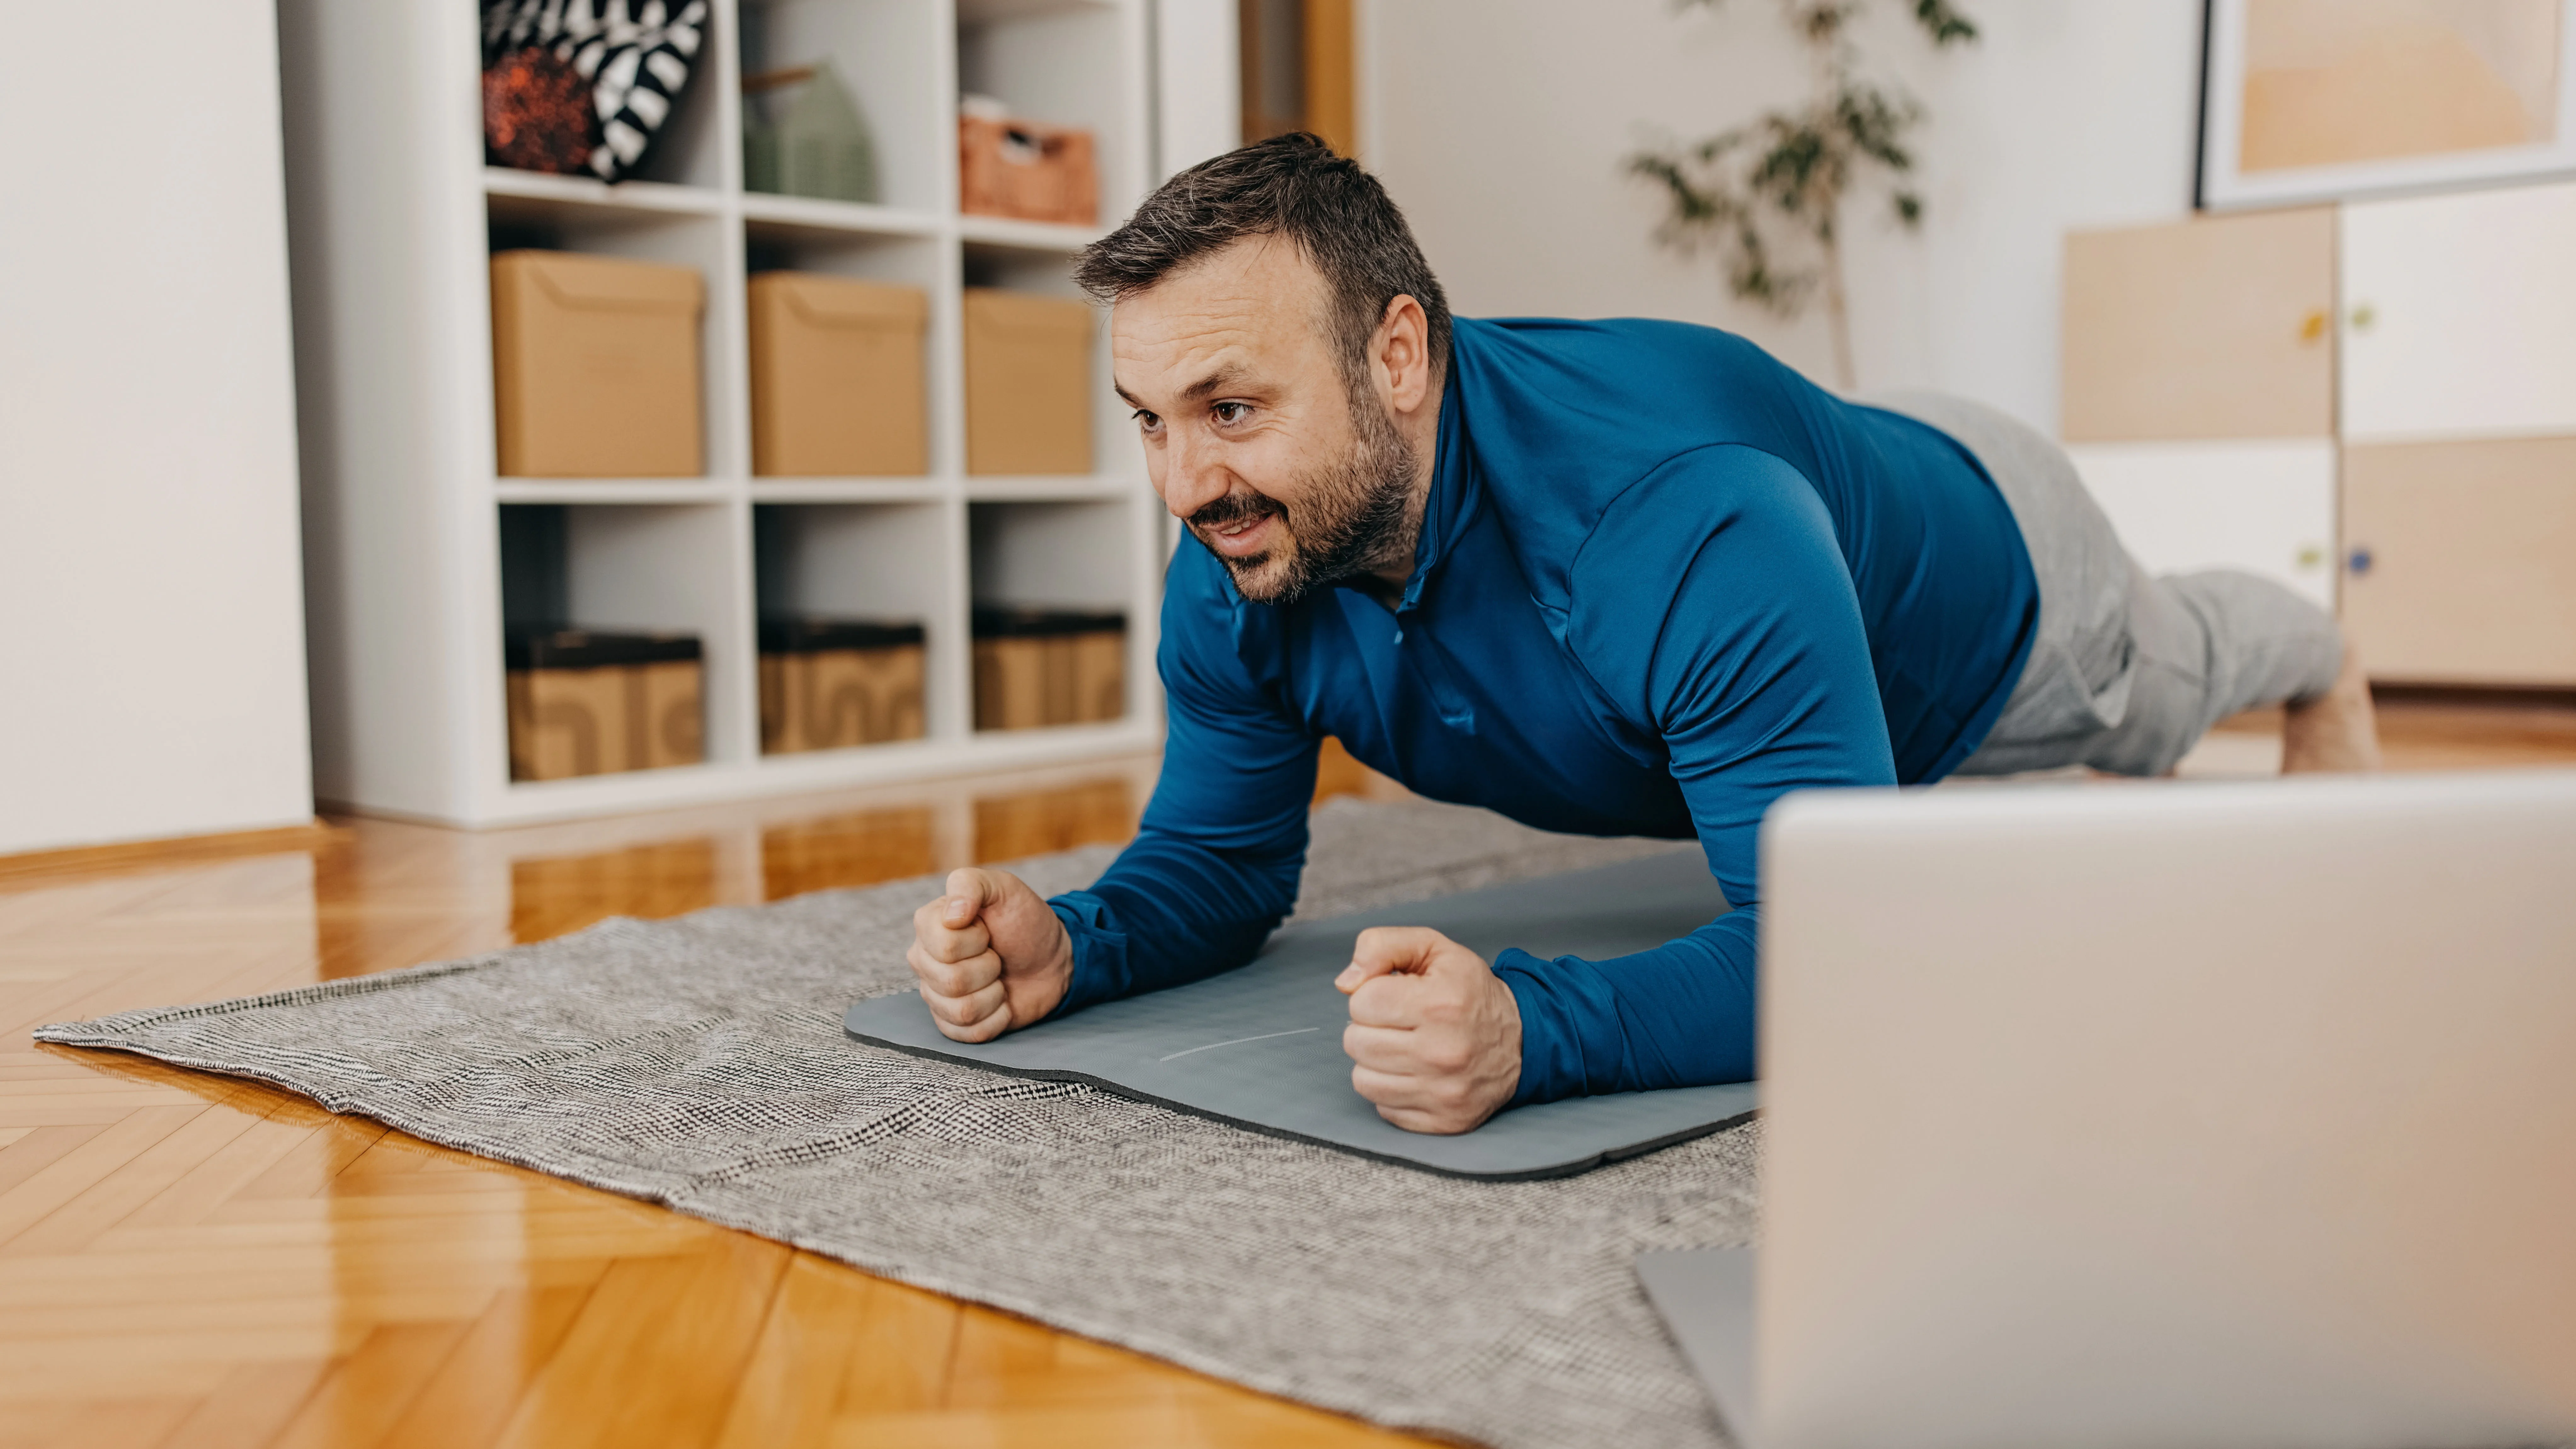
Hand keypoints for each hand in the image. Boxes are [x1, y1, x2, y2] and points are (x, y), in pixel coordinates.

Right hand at [907, 867, 1073, 1042]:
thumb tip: (952, 914)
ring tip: (999, 978)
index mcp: (929, 925)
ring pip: (960, 1011)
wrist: (1050, 959)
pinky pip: (969, 1033)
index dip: (976, 940)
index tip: (988, 929)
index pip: (944, 946)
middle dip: (989, 968)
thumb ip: (971, 884)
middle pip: (951, 981)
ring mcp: (936, 995)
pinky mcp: (953, 1024)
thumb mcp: (1004, 888)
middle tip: (997, 955)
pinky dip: (996, 1019)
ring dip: (994, 995)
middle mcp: (925, 961)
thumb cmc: (1024, 921)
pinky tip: (1001, 1001)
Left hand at [1335, 927, 1522, 1133]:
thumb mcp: (1432, 949)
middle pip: (1356, 1042)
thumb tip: (1345, 983)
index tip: (1395, 996)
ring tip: (1404, 1047)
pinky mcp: (1443, 1120)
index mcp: (1439, 1004)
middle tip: (1400, 1023)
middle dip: (1370, 1028)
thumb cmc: (1468, 991)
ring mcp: (1444, 1092)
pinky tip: (1415, 1073)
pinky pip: (1383, 1108)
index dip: (1371, 996)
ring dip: (1376, 1061)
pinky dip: (1392, 1090)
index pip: (1361, 1003)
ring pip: (1363, 1079)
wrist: (1521, 1039)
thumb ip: (1380, 947)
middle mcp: (1443, 1052)